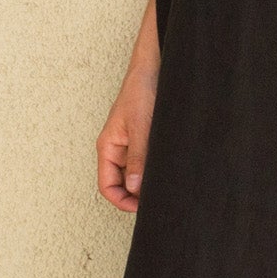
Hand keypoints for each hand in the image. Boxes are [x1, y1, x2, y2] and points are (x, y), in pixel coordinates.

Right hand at [98, 66, 156, 212]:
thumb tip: (135, 188)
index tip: (142, 208)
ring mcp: (131, 146)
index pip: (107, 186)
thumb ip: (137, 158)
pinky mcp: (145, 141)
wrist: (154, 69)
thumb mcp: (140, 127)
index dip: (122, 201)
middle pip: (121, 185)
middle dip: (136, 196)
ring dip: (147, 184)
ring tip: (165, 187)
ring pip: (135, 176)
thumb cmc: (141, 91)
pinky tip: (169, 172)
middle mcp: (118, 150)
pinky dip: (155, 171)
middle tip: (158, 200)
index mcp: (108, 147)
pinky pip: (147, 163)